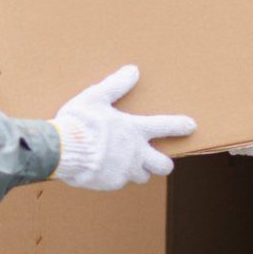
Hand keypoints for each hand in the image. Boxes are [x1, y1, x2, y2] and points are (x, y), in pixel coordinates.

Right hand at [49, 65, 193, 190]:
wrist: (61, 150)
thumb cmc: (79, 122)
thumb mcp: (96, 97)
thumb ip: (116, 85)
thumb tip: (133, 70)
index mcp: (134, 130)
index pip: (165, 127)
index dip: (179, 126)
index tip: (191, 126)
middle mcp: (135, 153)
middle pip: (163, 165)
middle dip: (163, 163)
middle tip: (158, 159)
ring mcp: (125, 171)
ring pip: (143, 176)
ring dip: (139, 170)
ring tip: (127, 164)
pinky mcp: (111, 183)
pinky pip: (120, 181)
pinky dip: (115, 175)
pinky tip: (103, 168)